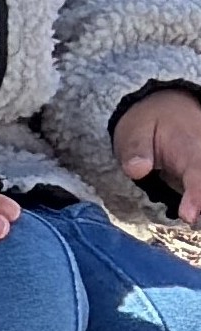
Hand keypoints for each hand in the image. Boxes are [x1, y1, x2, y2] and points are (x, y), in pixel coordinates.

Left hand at [119, 85, 200, 211]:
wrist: (168, 105)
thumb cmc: (149, 122)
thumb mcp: (135, 129)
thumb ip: (136, 149)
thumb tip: (137, 170)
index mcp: (191, 147)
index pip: (197, 173)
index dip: (196, 196)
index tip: (188, 215)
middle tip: (193, 223)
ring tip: (195, 224)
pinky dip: (198, 199)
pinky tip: (194, 218)